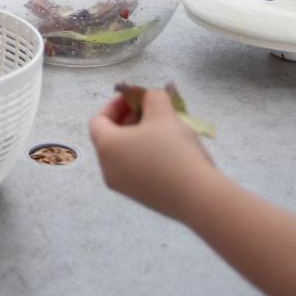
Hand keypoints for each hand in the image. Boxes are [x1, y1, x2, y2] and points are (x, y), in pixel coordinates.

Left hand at [89, 89, 215, 221]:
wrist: (197, 196)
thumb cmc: (173, 149)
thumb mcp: (163, 113)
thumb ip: (152, 97)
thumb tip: (148, 98)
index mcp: (106, 147)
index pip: (98, 120)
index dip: (115, 104)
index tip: (135, 98)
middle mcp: (108, 169)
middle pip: (110, 137)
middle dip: (129, 119)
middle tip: (151, 110)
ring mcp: (124, 187)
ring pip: (124, 154)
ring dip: (138, 136)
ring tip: (163, 128)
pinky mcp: (141, 198)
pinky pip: (135, 169)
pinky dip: (144, 154)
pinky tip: (169, 151)